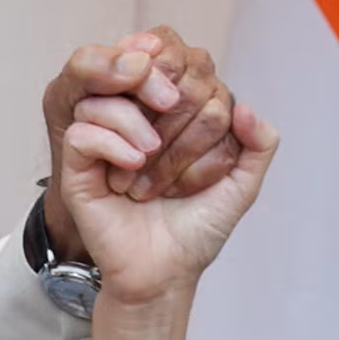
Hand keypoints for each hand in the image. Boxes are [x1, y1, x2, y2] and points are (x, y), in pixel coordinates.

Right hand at [46, 26, 274, 308]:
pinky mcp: (78, 165)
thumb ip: (260, 145)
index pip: (180, 66)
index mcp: (172, 116)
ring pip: (108, 95)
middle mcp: (136, 119)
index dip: (195, 87)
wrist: (164, 273)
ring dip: (136, 122)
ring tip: (150, 155)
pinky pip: (83, 130)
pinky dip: (110, 142)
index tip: (210, 122)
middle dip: (172, 109)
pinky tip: (130, 166)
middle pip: (145, 72)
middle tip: (176, 146)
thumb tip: (245, 106)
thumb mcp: (241, 186)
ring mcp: (104, 140)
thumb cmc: (197, 229)